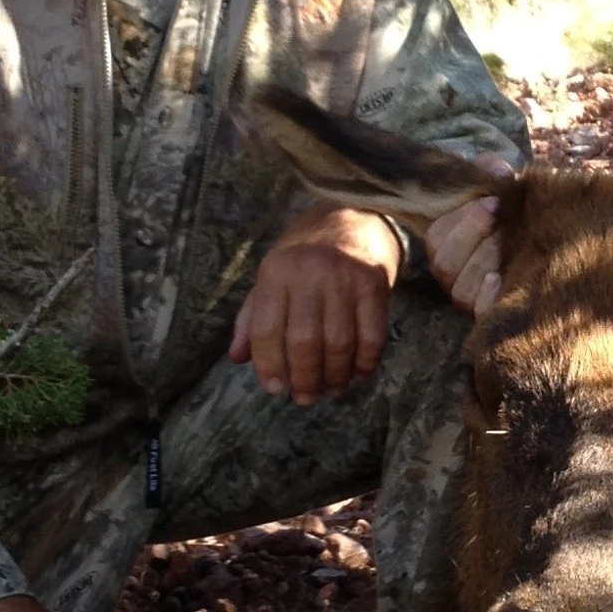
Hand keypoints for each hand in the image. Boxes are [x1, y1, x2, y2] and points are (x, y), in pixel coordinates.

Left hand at [230, 205, 403, 402]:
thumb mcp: (272, 275)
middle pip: (304, 341)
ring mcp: (345, 277)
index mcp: (276, 271)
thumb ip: (253, 317)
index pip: (266, 328)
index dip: (268, 365)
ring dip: (334, 376)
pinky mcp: (375, 283)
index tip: (275, 389)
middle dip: (304, 378)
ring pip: (339, 343)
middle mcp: (309, 273)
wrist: (354, 214)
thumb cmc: (306, 254)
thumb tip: (237, 358)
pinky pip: (372, 335)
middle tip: (305, 397)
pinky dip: (364, 362)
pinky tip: (356, 373)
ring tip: (330, 390)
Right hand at [427, 156, 520, 313]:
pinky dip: (488, 296)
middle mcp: (451, 274)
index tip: (493, 201)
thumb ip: (491, 172)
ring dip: (483, 262)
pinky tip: (500, 278)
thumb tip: (497, 169)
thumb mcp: (497, 186)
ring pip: (461, 290)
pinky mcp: (488, 312)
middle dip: (472, 235)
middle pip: (446, 265)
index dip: (463, 221)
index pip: (437, 239)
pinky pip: (480, 312)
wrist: (533, 231)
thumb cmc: (509, 210)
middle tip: (499, 214)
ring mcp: (468, 296)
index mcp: (445, 244)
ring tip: (507, 241)